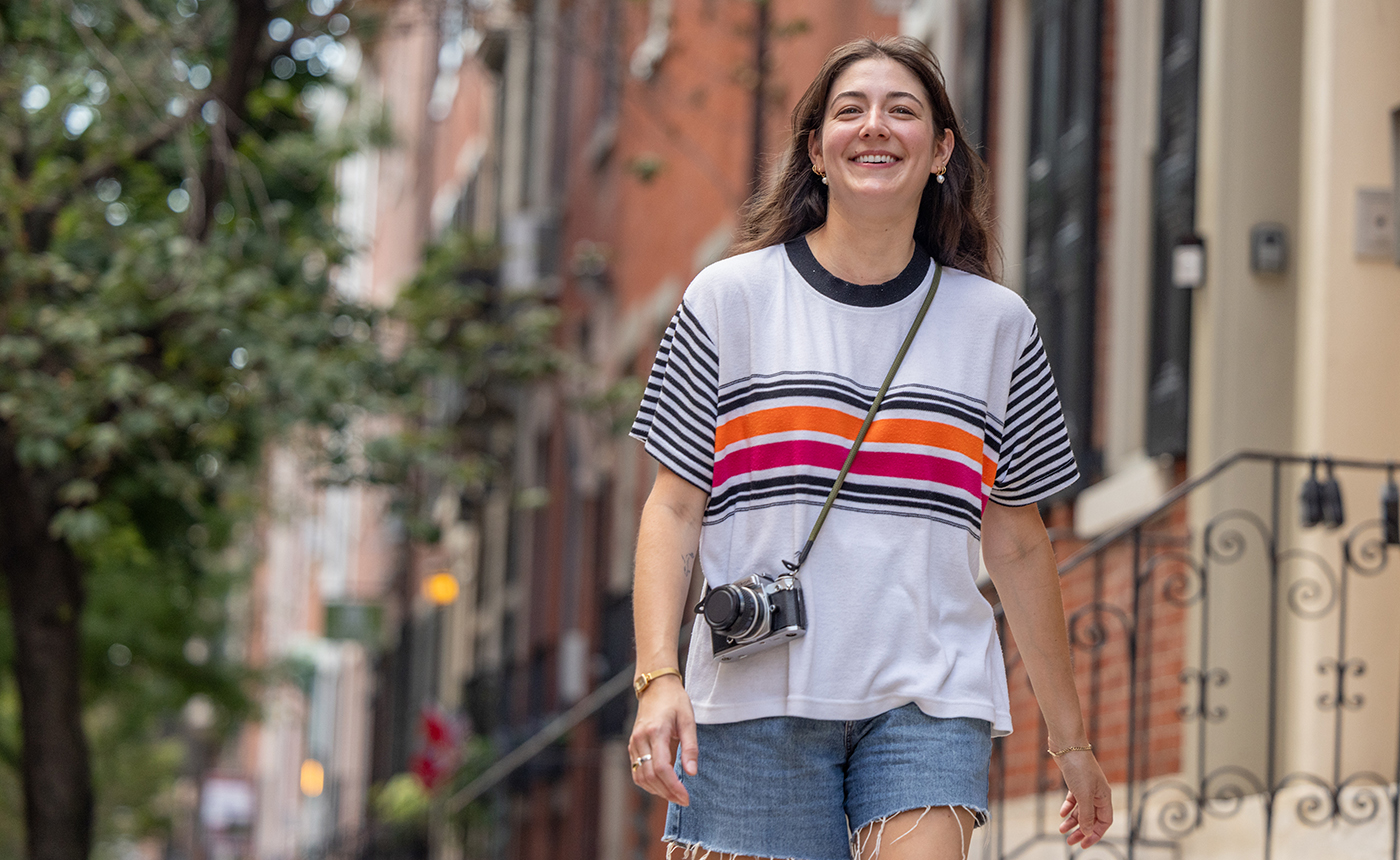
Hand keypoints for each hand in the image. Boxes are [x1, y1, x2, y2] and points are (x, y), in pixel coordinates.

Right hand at [628, 676, 697, 805]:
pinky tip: (662, 786)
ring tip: (674, 795)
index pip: (661, 768)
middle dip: (667, 793)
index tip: (686, 797)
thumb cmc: (675, 701)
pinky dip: (648, 783)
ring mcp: (634, 743)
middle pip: (650, 776)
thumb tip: (692, 773)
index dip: (673, 786)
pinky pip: (636, 771)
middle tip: (684, 800)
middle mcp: (640, 739)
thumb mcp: (688, 720)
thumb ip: (690, 747)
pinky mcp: (632, 746)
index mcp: (655, 732)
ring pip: (640, 777)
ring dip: (657, 790)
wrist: (655, 687)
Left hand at [1055, 751, 1112, 848]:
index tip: (1084, 844)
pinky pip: (1074, 799)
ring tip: (1061, 830)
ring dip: (1072, 821)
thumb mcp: (1083, 795)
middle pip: (1092, 818)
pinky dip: (1068, 807)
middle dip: (1081, 831)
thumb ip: (1087, 814)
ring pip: (1081, 810)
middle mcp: (1097, 793)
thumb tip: (1088, 832)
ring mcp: (1086, 787)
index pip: (1104, 822)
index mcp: (1104, 797)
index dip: (1095, 834)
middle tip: (1070, 842)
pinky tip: (1061, 814)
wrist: (1067, 745)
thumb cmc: (1079, 768)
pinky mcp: (1075, 781)